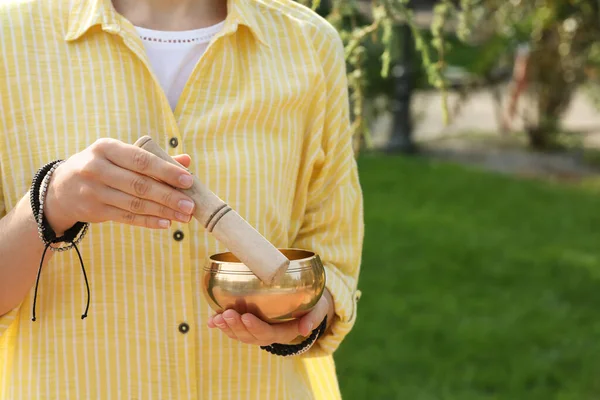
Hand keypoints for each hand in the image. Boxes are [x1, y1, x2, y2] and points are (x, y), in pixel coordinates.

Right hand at [43, 138, 195, 233]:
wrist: (61, 187)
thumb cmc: (103, 166)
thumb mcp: (120, 156)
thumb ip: (153, 158)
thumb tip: (187, 160)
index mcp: (106, 148)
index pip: (141, 160)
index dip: (166, 171)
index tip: (188, 180)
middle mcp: (96, 168)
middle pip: (139, 185)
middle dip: (169, 196)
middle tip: (190, 204)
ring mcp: (93, 191)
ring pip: (135, 203)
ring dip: (163, 211)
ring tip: (184, 216)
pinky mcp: (94, 210)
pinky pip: (127, 217)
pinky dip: (148, 221)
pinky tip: (166, 223)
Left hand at [207, 289, 333, 346]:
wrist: (307, 304)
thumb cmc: (313, 303)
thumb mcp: (318, 308)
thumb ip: (313, 317)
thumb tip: (305, 328)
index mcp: (285, 332)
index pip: (268, 333)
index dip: (256, 328)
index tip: (246, 316)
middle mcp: (269, 334)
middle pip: (250, 336)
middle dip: (236, 327)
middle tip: (227, 314)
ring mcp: (257, 329)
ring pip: (239, 334)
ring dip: (227, 327)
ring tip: (217, 318)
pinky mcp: (249, 323)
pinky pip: (234, 327)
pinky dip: (222, 324)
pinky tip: (211, 320)